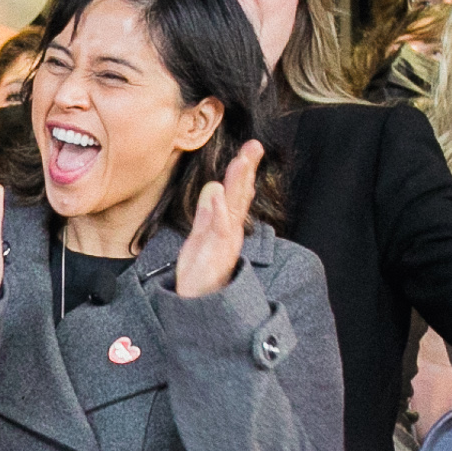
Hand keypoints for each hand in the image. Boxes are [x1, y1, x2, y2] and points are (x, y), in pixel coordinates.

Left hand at [171, 141, 266, 299]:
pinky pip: (219, 228)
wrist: (196, 306)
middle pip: (240, 196)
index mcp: (225, 226)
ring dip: (239, 183)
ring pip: (234, 208)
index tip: (250, 148)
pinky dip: (219, 209)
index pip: (236, 194)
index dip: (244, 171)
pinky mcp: (215, 253)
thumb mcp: (199, 238)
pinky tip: (219, 191)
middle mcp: (230, 232)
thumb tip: (212, 187)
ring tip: (242, 161)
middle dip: (247, 171)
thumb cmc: (199, 273)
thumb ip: (206, 213)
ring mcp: (225, 242)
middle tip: (255, 145)